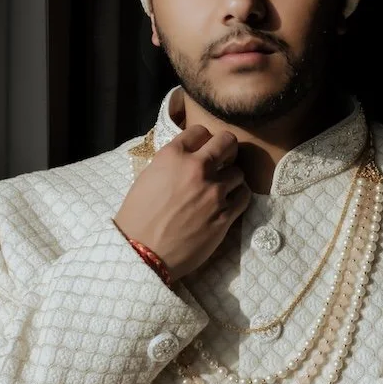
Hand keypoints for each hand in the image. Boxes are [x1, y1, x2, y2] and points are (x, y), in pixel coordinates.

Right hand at [114, 125, 251, 281]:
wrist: (143, 252)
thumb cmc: (138, 217)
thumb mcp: (148, 178)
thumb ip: (171, 163)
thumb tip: (188, 159)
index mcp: (173, 156)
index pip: (199, 131)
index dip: (202, 139)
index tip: (202, 148)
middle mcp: (197, 169)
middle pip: (227, 142)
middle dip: (227, 148)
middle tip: (223, 159)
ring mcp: (214, 192)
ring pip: (238, 172)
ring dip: (231, 178)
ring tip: (222, 188)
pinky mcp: (225, 214)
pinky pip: (244, 195)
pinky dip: (238, 196)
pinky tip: (229, 201)